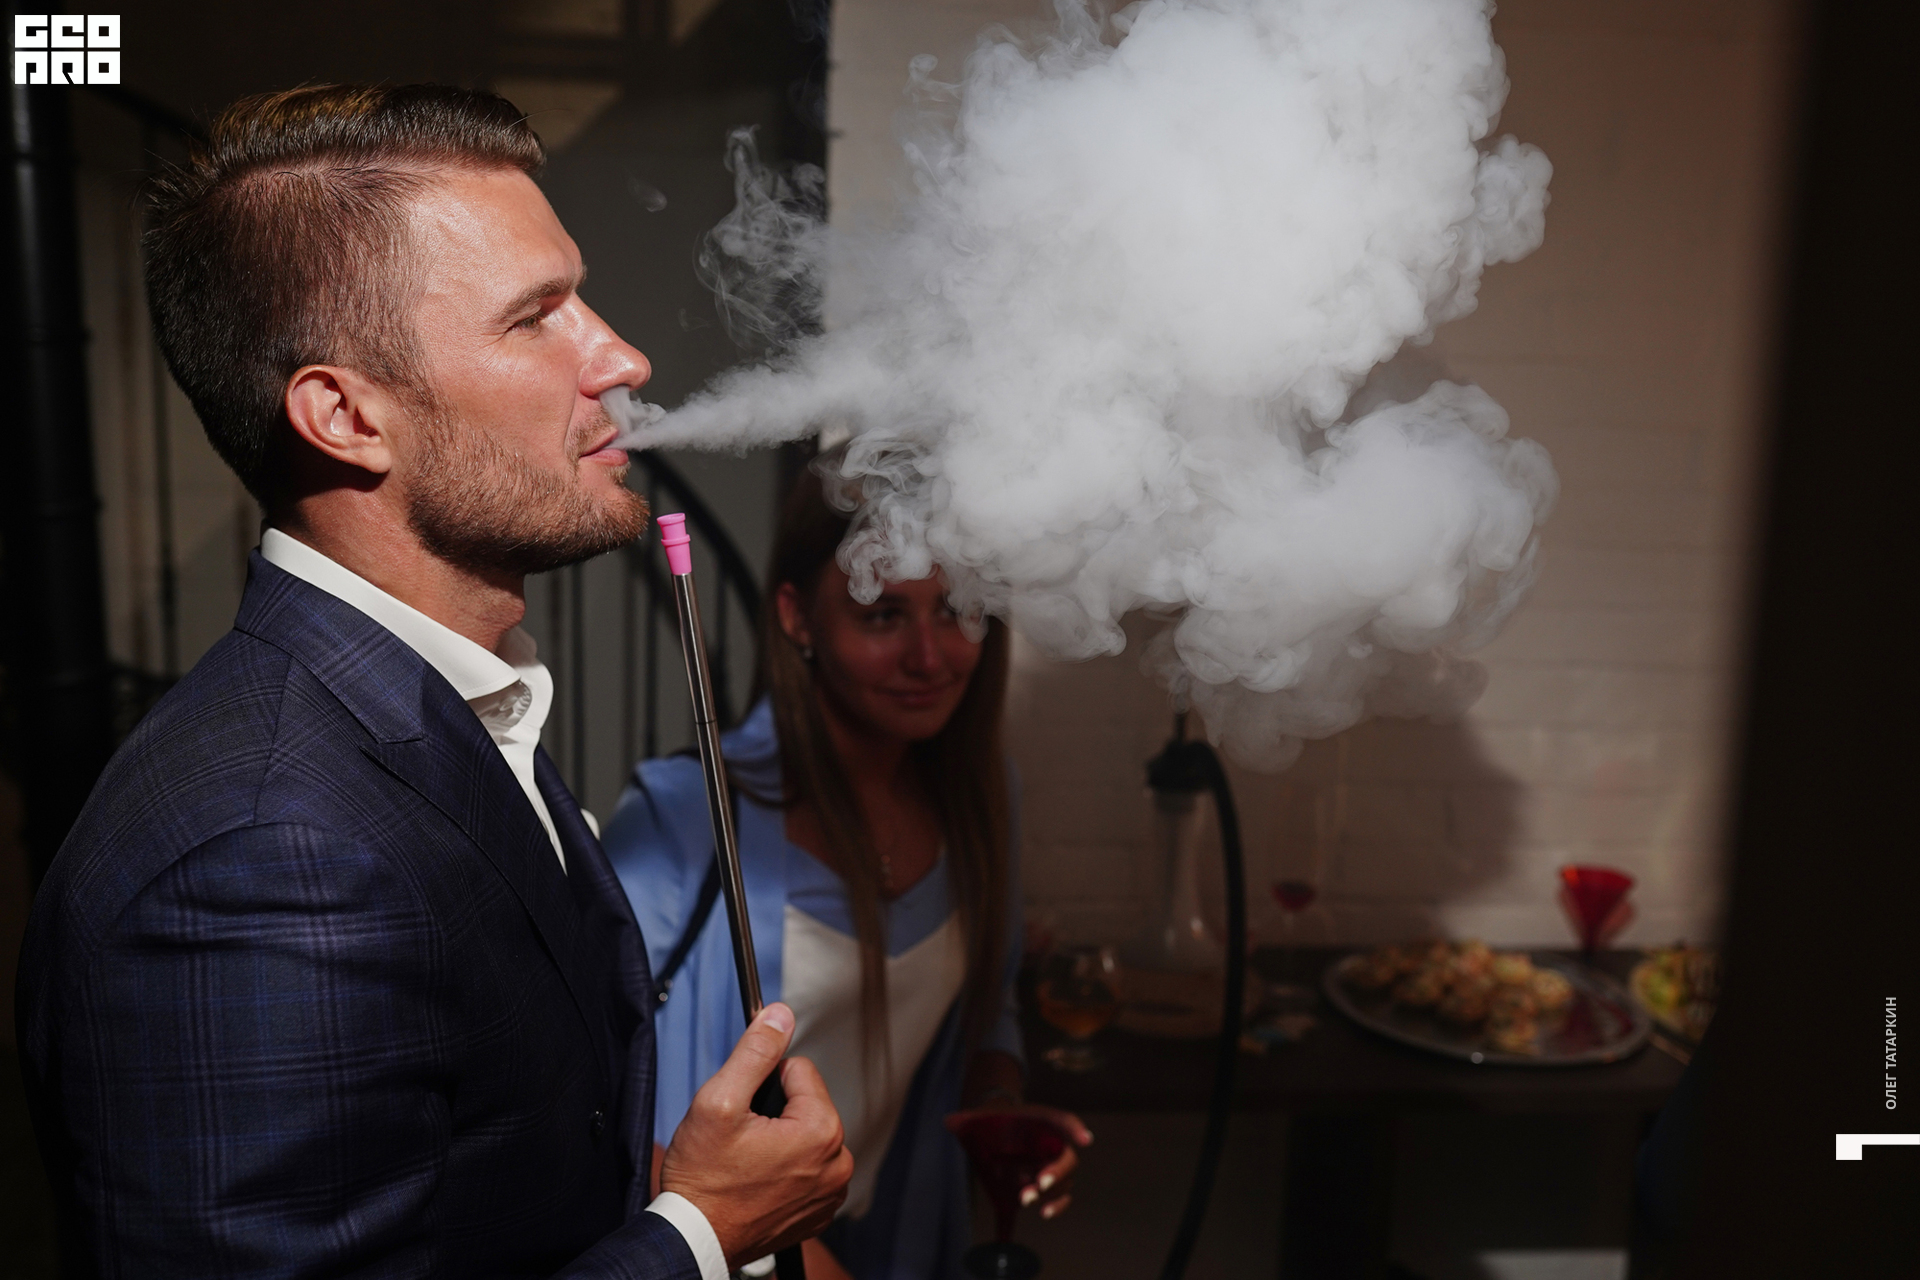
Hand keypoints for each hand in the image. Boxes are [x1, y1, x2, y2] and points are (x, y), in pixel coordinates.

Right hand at [661, 1004, 852, 1265]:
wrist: (694, 1238)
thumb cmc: (703, 1180)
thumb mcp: (719, 1101)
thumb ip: (755, 1052)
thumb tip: (780, 1015)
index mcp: (821, 1131)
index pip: (799, 1070)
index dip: (763, 1082)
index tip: (744, 1110)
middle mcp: (837, 1163)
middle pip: (806, 1103)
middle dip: (773, 1113)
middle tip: (740, 1141)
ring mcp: (830, 1191)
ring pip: (805, 1135)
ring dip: (779, 1142)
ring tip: (746, 1164)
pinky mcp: (819, 1211)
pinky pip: (807, 1168)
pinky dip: (784, 1171)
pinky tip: (757, 1183)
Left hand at [945, 1101, 1091, 1220]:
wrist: (991, 1131)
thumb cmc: (990, 1121)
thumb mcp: (977, 1118)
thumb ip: (964, 1120)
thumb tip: (948, 1122)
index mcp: (1040, 1122)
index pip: (1063, 1121)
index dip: (1075, 1128)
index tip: (1085, 1140)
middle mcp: (1050, 1146)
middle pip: (1066, 1160)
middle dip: (1056, 1173)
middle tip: (1040, 1185)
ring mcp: (1047, 1167)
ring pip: (1061, 1184)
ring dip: (1050, 1195)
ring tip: (1024, 1201)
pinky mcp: (1036, 1187)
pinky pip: (1051, 1202)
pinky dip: (1051, 1210)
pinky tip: (1040, 1217)